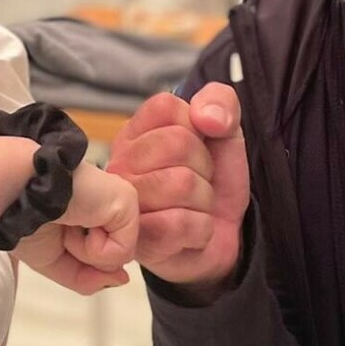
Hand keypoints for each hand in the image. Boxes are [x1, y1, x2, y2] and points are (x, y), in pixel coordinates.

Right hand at [15, 161, 137, 296]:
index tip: (57, 238)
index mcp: (91, 213)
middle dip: (82, 257)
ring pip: (117, 257)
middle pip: (111, 259)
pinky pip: (121, 251)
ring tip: (66, 223)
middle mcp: (108, 205)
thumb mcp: (54, 261)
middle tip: (59, 230)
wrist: (15, 194)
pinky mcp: (126, 201)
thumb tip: (121, 279)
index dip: (80, 261)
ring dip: (84, 251)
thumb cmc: (24, 219)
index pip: (102, 254)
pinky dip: (94, 249)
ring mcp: (119, 201)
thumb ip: (87, 277)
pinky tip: (79, 221)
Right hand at [107, 86, 249, 289]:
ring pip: (181, 183)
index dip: (196, 126)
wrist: (220, 239)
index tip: (196, 146)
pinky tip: (190, 233)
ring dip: (204, 200)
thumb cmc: (212, 183)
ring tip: (194, 208)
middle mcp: (120, 166)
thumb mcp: (225, 133)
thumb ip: (220, 103)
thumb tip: (208, 117)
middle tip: (198, 183)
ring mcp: (123, 206)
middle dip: (204, 166)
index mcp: (134, 135)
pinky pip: (181, 222)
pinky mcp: (137, 242)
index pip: (165, 106)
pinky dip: (201, 229)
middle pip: (176, 143)